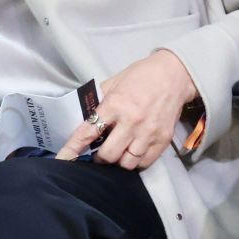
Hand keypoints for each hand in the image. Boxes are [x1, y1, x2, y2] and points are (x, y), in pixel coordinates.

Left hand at [54, 50, 198, 170]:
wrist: (175, 75)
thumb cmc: (141, 76)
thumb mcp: (114, 83)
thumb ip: (100, 102)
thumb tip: (84, 120)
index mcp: (115, 105)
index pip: (88, 133)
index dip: (73, 149)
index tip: (63, 160)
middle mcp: (131, 122)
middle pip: (108, 155)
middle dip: (100, 157)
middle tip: (101, 152)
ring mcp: (148, 133)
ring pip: (126, 164)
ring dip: (119, 161)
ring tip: (119, 151)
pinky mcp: (162, 140)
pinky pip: (144, 163)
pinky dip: (136, 162)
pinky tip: (134, 152)